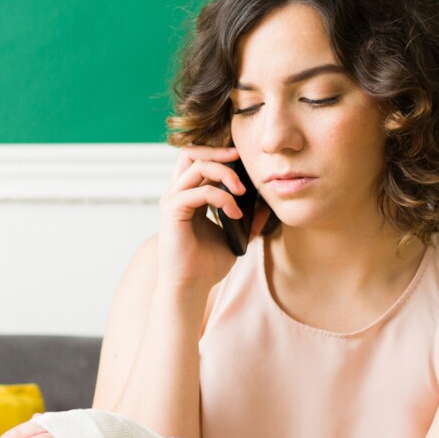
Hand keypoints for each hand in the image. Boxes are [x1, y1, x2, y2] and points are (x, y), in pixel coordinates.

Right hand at [157, 142, 267, 292]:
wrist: (191, 286)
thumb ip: (247, 219)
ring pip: (196, 166)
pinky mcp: (172, 211)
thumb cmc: (207, 265)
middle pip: (190, 153)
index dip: (218, 153)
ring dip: (224, 173)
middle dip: (217, 151)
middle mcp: (177, 195)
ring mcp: (172, 201)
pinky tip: (235, 213)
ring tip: (242, 191)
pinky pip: (199, 191)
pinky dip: (221, 197)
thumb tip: (266, 206)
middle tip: (240, 158)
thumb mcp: (234, 237)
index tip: (241, 157)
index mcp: (188, 197)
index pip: (197, 160)